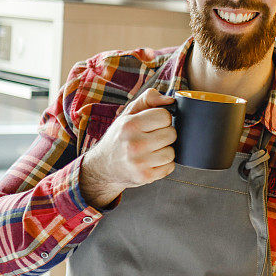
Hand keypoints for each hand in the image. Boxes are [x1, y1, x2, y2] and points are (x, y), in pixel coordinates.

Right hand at [80, 88, 176, 208]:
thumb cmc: (120, 136)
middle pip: (171, 133)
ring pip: (172, 152)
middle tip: (152, 137)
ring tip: (151, 150)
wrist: (103, 167)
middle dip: (165, 134)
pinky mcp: (145, 177)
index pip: (165, 116)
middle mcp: (134, 144)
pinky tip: (151, 161)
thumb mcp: (128, 113)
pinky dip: (164, 164)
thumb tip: (170, 100)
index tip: (153, 124)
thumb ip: (149, 98)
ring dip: (165, 150)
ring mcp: (139, 162)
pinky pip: (170, 167)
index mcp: (130, 125)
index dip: (162, 119)